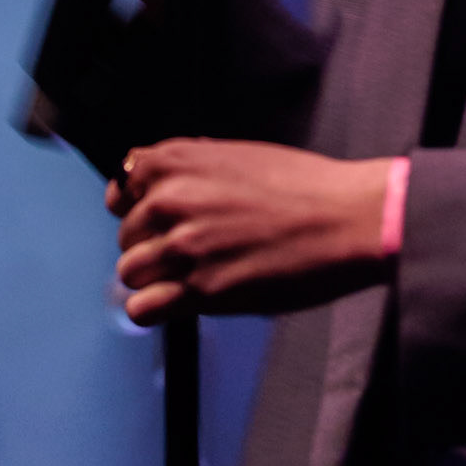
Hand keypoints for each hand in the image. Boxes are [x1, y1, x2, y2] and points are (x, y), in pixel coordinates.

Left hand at [107, 139, 390, 323]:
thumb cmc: (302, 185)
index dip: (136, 209)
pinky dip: (154, 310)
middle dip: (152, 247)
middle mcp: (170, 199)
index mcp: (177, 160)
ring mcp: (183, 246)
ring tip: (190, 279)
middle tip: (191, 254)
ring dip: (154, 280)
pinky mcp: (201, 290)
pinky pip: (142, 308)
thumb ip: (191, 170)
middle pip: (126, 236)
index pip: (121, 188)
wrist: (344, 217)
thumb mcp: (237, 155)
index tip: (154, 222)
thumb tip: (159, 187)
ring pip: (130, 272)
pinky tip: (180, 304)